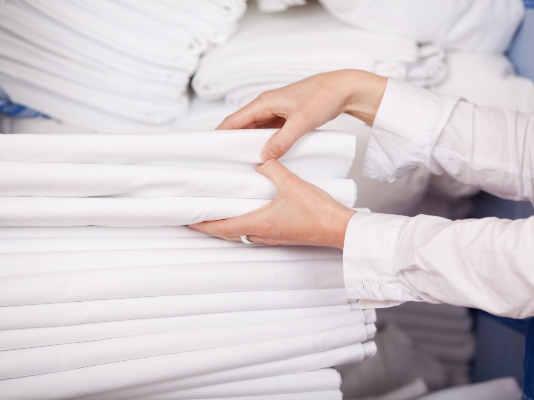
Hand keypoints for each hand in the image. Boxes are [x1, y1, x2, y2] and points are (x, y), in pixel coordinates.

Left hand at [188, 160, 356, 248]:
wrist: (339, 228)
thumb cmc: (318, 213)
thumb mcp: (291, 183)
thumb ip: (273, 168)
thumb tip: (262, 160)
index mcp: (259, 224)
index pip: (221, 227)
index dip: (202, 225)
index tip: (186, 221)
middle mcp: (263, 234)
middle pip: (229, 233)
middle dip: (212, 225)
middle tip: (198, 215)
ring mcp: (274, 237)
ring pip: (243, 233)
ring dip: (230, 224)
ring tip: (221, 211)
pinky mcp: (284, 235)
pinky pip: (258, 230)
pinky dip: (247, 222)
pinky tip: (252, 210)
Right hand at [217, 69, 386, 160]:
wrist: (343, 89)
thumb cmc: (323, 97)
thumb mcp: (302, 121)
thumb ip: (283, 140)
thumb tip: (264, 157)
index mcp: (265, 102)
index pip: (234, 120)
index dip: (219, 134)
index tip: (208, 150)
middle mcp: (267, 106)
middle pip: (241, 126)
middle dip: (230, 142)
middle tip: (222, 162)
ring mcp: (276, 112)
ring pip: (255, 130)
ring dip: (248, 144)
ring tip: (239, 163)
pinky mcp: (286, 118)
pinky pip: (268, 132)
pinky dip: (263, 143)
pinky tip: (264, 156)